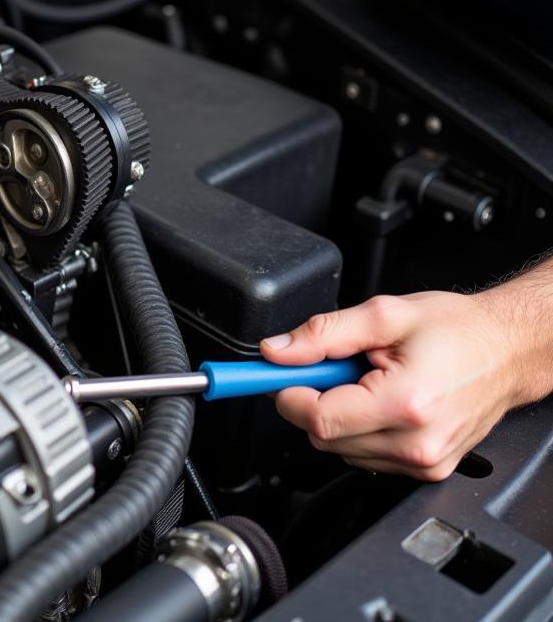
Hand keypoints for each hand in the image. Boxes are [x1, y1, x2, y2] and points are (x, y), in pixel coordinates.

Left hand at [259, 290, 542, 480]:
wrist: (507, 350)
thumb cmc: (457, 330)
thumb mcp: (384, 315)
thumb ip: (324, 333)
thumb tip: (278, 351)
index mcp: (405, 404)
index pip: (319, 419)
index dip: (289, 393)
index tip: (279, 375)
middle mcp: (416, 443)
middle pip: (325, 438)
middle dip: (314, 400)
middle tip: (335, 367)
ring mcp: (425, 462)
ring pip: (342, 450)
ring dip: (339, 415)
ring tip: (368, 380)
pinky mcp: (428, 469)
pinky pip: (367, 456)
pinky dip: (361, 429)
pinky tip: (380, 400)